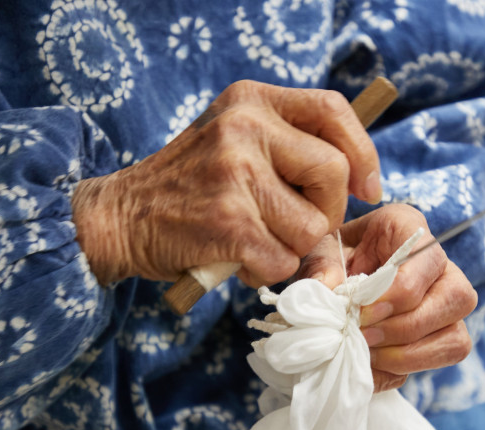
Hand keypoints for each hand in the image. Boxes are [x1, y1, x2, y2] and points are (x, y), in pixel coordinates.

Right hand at [70, 80, 381, 286]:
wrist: (118, 218)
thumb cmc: (186, 188)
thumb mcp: (230, 141)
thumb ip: (284, 148)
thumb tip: (357, 183)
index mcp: (250, 101)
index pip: (332, 109)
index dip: (362, 151)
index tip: (366, 188)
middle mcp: (244, 127)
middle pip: (333, 172)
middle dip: (326, 213)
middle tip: (295, 229)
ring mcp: (235, 172)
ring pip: (311, 227)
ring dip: (291, 251)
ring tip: (254, 245)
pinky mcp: (228, 221)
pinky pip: (283, 260)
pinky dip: (266, 272)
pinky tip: (238, 261)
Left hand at [299, 204, 477, 391]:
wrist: (336, 281)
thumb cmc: (333, 259)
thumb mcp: (319, 254)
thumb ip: (321, 268)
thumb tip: (327, 290)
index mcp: (409, 228)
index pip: (427, 257)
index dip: (399, 292)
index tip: (362, 311)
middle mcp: (441, 265)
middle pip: (455, 298)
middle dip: (405, 327)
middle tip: (364, 336)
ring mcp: (449, 303)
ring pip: (457, 335)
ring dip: (410, 353)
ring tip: (369, 353)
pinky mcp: (445, 334)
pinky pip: (445, 356)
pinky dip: (409, 367)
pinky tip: (376, 364)